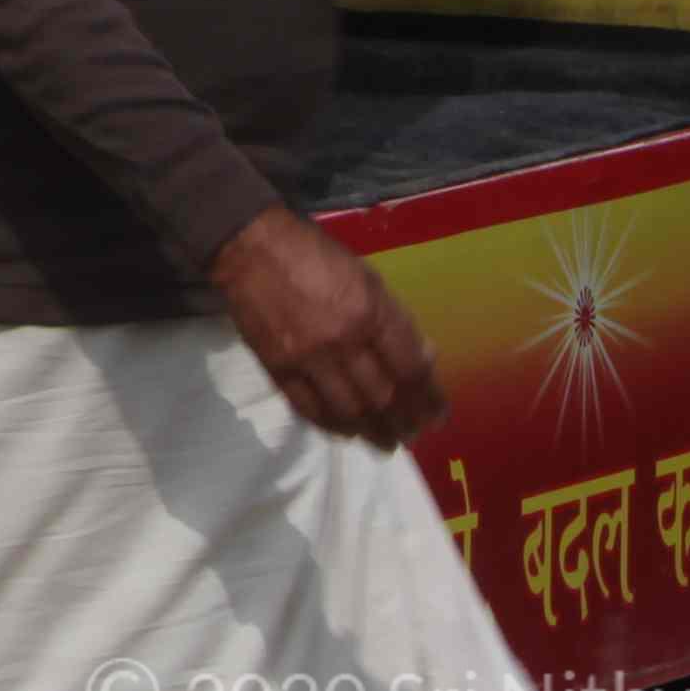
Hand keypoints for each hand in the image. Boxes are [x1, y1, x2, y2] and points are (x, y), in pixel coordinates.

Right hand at [209, 208, 446, 448]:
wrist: (252, 248)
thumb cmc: (317, 255)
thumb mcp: (368, 277)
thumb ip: (394, 320)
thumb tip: (422, 358)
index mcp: (369, 312)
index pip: (409, 369)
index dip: (427, 398)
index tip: (437, 416)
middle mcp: (342, 341)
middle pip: (382, 397)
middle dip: (404, 422)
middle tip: (413, 434)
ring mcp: (307, 358)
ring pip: (348, 410)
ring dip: (372, 432)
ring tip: (385, 442)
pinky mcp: (278, 367)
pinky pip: (309, 408)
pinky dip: (331, 425)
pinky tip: (347, 432)